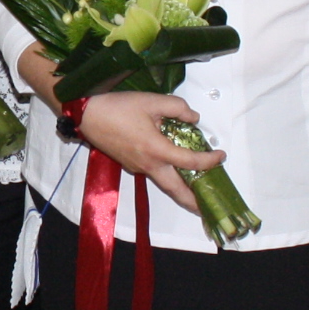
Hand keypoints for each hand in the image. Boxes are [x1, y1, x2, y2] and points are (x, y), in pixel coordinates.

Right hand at [74, 91, 222, 214]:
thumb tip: (193, 118)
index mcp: (156, 150)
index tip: (221, 155)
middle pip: (175, 190)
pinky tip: (174, 168)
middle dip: (193, 202)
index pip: (190, 162)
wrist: (87, 116)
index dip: (209, 161)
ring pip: (164, 183)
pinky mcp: (130, 164)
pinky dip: (168, 175)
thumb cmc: (118, 108)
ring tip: (196, 195)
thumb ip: (178, 108)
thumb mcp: (151, 100)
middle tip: (208, 209)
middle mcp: (148, 165)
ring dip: (181, 191)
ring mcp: (138, 167)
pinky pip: (154, 173)